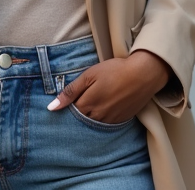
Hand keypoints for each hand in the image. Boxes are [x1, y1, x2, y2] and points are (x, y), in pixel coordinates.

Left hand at [46, 50, 170, 123]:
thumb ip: (70, 91)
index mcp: (87, 104)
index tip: (71, 98)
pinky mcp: (121, 120)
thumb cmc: (114, 71)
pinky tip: (105, 107)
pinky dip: (102, 118)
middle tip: (83, 99)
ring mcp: (110, 120)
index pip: (70, 112)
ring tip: (95, 102)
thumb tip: (51, 107)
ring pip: (93, 123)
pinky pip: (106, 124)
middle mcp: (98, 116)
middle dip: (78, 112)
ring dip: (90, 116)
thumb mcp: (89, 75)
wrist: (143, 74)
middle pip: (81, 120)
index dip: (69, 106)